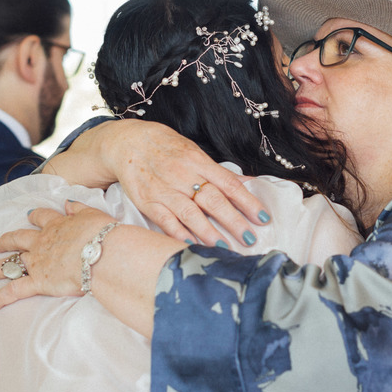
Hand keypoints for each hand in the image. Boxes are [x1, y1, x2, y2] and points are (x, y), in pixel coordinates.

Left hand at [0, 202, 114, 307]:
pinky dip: (1, 297)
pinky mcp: (38, 282)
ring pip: (9, 264)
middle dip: (5, 241)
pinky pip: (15, 290)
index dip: (34, 216)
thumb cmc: (102, 235)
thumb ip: (79, 209)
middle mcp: (42, 242)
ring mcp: (37, 262)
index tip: (29, 216)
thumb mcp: (93, 215)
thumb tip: (69, 203)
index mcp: (57, 225)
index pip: (41, 217)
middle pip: (17, 238)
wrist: (102, 254)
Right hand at [53, 119, 268, 243]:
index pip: (229, 184)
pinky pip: (164, 220)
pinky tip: (191, 245)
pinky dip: (178, 233)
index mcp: (198, 161)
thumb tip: (248, 183)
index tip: (263, 218)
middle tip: (250, 239)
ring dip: (209, 232)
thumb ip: (219, 172)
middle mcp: (183, 175)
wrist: (127, 142)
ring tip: (225, 249)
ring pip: (190, 213)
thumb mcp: (194, 152)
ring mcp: (164, 189)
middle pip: (213, 200)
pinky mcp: (146, 201)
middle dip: (233, 221)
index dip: (248, 202)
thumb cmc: (167, 148)